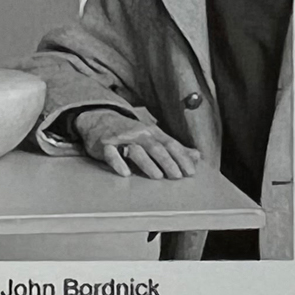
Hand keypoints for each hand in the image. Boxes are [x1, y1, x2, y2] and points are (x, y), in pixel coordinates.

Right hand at [75, 107, 200, 179]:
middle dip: (167, 161)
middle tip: (177, 176)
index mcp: (151, 132)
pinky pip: (111, 154)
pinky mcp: (104, 145)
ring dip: (147, 163)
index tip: (191, 172)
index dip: (181, 157)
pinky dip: (118, 163)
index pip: (169, 144)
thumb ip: (174, 148)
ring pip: (135, 150)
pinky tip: (125, 173)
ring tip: (157, 176)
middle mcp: (137, 134)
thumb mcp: (153, 137)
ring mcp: (121, 139)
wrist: (98, 118)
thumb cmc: (129, 132)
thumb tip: (197, 156)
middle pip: (154, 147)